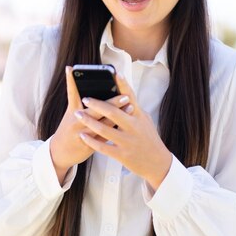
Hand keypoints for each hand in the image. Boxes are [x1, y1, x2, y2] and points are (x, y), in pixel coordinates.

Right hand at [49, 66, 125, 183]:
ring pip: (102, 124)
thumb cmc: (69, 130)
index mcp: (72, 110)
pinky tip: (125, 125)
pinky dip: (115, 131)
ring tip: (131, 108)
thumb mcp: (71, 115)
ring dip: (118, 116)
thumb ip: (84, 104)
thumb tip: (101, 90)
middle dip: (111, 102)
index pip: (72, 92)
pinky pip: (104, 138)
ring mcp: (81, 133)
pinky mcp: (87, 145)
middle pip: (95, 109)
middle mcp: (76, 120)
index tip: (72, 69)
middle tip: (125, 96)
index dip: (71, 80)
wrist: (59, 153)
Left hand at [75, 73, 172, 190]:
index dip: (123, 84)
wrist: (157, 163)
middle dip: (98, 104)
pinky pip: (104, 147)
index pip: (130, 97)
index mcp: (139, 116)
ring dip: (89, 121)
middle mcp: (134, 127)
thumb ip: (133, 108)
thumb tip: (123, 94)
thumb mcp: (144, 120)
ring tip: (78, 114)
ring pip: (105, 130)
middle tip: (85, 98)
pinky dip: (92, 141)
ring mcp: (128, 141)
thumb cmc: (149, 138)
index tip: (115, 72)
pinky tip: (83, 135)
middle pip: (114, 112)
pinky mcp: (122, 155)